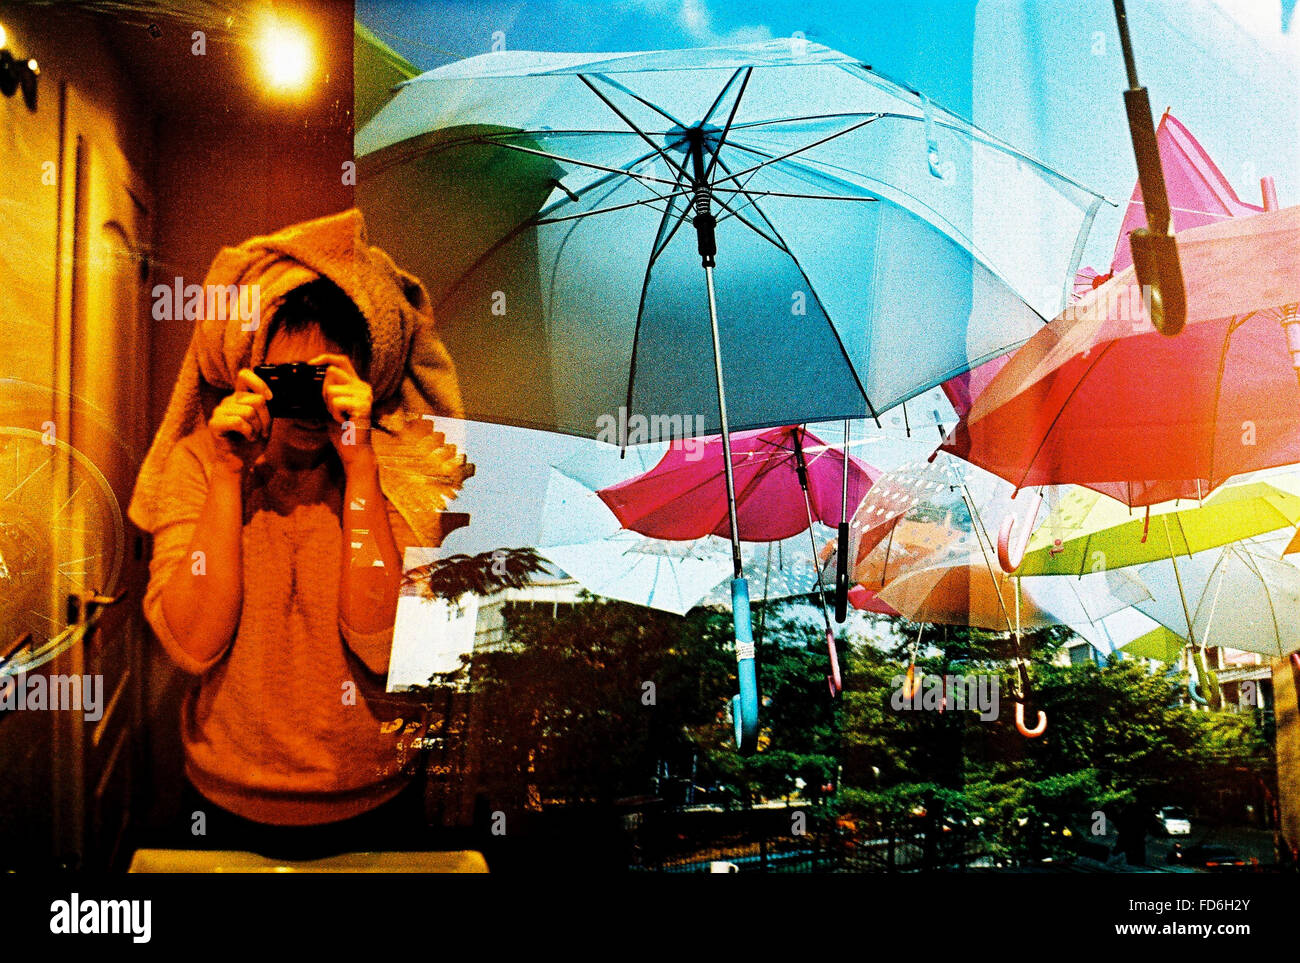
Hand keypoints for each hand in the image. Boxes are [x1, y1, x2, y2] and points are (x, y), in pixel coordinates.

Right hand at [208, 368, 271, 474]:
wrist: (240, 463)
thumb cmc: (252, 442)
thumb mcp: (265, 422)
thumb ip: (266, 407)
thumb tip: (269, 396)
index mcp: (240, 397)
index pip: (245, 375)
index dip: (260, 383)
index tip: (270, 398)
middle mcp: (228, 401)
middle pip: (256, 400)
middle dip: (265, 419)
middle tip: (261, 431)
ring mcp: (219, 411)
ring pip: (249, 412)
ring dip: (257, 428)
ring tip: (252, 436)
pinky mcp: (214, 423)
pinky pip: (238, 421)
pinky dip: (249, 432)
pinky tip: (247, 438)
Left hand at [311, 353, 374, 470]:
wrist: (354, 450)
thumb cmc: (343, 430)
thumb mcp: (331, 406)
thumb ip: (327, 391)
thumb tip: (312, 377)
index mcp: (357, 384)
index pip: (342, 361)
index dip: (325, 358)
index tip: (311, 363)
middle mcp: (363, 387)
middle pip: (332, 373)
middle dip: (323, 391)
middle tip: (332, 408)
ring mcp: (364, 395)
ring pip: (331, 390)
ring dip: (329, 407)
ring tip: (340, 417)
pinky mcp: (363, 405)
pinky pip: (336, 402)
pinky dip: (335, 414)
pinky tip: (344, 422)